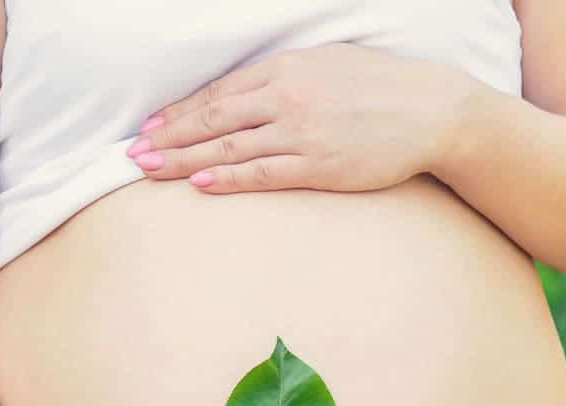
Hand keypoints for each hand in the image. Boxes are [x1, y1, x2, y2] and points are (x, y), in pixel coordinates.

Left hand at [126, 43, 468, 193]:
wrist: (432, 110)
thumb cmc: (382, 86)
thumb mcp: (328, 63)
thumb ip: (286, 76)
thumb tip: (249, 94)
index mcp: (287, 68)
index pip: (219, 93)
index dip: (180, 112)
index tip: (152, 126)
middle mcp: (287, 97)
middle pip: (213, 118)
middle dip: (169, 137)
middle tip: (134, 154)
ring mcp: (302, 132)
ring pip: (229, 147)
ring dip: (185, 159)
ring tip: (151, 170)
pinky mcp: (319, 165)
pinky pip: (263, 172)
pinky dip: (229, 177)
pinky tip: (200, 183)